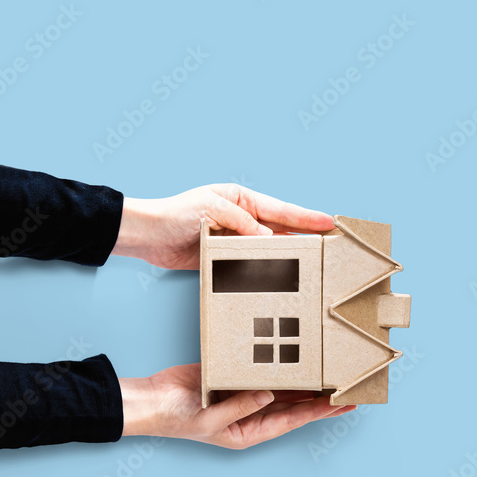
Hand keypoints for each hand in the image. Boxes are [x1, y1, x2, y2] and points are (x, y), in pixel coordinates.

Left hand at [111, 184, 334, 269]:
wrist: (147, 235)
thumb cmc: (175, 214)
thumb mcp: (211, 209)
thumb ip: (241, 222)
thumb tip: (267, 236)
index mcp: (241, 199)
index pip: (280, 209)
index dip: (306, 217)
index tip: (328, 221)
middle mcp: (241, 217)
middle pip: (280, 228)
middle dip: (303, 235)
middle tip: (327, 244)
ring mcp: (234, 238)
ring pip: (267, 248)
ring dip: (286, 255)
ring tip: (309, 263)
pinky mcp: (223, 256)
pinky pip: (249, 263)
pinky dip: (263, 269)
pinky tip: (276, 276)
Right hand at [119, 364, 354, 448]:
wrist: (151, 399)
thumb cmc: (177, 418)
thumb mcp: (211, 419)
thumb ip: (240, 406)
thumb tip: (269, 395)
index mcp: (250, 430)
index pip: (293, 420)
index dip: (320, 412)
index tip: (343, 405)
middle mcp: (252, 413)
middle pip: (295, 405)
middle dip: (321, 398)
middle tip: (349, 387)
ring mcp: (245, 394)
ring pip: (283, 387)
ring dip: (305, 381)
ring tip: (331, 371)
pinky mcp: (235, 375)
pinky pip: (262, 370)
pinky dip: (279, 365)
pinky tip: (297, 357)